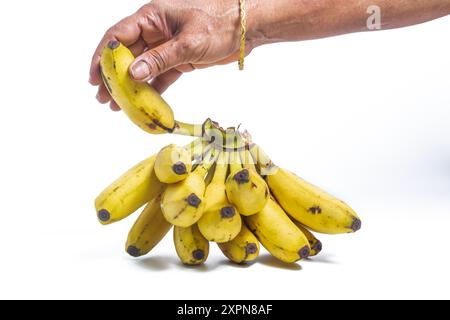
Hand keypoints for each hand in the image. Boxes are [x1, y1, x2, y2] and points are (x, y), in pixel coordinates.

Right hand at [89, 0, 247, 110]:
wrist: (247, 28)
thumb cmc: (219, 23)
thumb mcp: (188, 42)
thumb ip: (160, 58)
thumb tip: (132, 73)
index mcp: (152, 17)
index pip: (118, 36)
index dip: (103, 56)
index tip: (95, 76)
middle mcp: (155, 30)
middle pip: (127, 54)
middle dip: (114, 76)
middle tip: (103, 97)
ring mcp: (167, 45)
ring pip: (142, 66)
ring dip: (131, 85)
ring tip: (118, 105)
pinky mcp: (179, 59)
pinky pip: (160, 74)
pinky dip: (152, 88)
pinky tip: (143, 102)